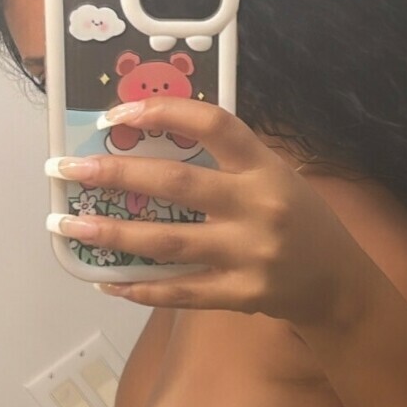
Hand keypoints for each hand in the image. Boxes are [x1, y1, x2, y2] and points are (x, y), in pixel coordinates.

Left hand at [48, 97, 368, 328]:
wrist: (338, 283)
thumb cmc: (300, 220)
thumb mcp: (277, 176)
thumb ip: (228, 162)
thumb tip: (151, 141)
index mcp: (265, 168)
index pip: (214, 124)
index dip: (165, 112)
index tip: (118, 113)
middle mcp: (258, 207)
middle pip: (177, 184)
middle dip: (115, 173)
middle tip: (68, 169)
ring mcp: (249, 254)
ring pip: (167, 242)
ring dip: (111, 235)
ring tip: (67, 228)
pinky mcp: (241, 294)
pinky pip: (180, 292)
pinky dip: (140, 287)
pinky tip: (106, 282)